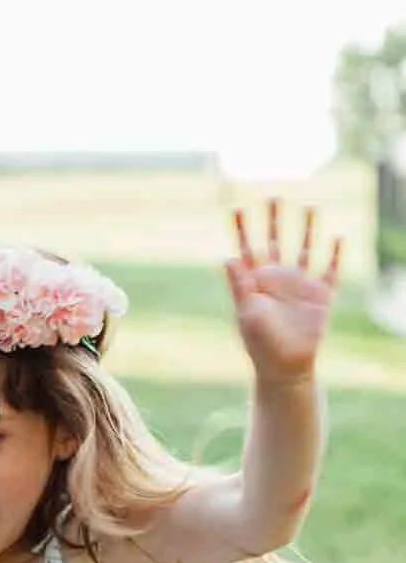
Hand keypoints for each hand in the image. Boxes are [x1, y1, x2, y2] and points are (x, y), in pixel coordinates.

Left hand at [225, 199, 342, 382]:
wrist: (285, 366)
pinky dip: (334, 255)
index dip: (242, 230)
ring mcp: (299, 285)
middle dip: (274, 220)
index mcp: (255, 282)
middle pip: (276, 242)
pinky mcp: (320, 295)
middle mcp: (277, 279)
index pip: (247, 250)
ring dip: (306, 229)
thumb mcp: (246, 311)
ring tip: (310, 206)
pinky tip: (336, 237)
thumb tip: (226, 257)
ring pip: (304, 250)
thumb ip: (239, 284)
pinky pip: (329, 270)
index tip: (236, 209)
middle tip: (274, 196)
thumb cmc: (260, 342)